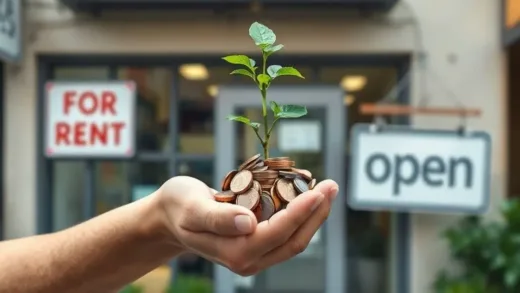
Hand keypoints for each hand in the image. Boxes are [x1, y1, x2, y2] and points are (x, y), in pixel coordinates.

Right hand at [158, 176, 337, 275]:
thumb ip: (218, 219)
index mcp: (235, 252)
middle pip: (294, 240)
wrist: (169, 217)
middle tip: (332, 186)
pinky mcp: (256, 245)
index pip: (277, 233)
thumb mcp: (192, 208)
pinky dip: (300, 216)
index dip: (301, 212)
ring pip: (293, 239)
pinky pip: (285, 233)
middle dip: (317, 214)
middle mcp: (248, 259)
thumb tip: (249, 223)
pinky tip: (307, 196)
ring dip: (313, 216)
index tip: (318, 190)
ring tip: (327, 189)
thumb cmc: (178, 207)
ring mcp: (253, 254)